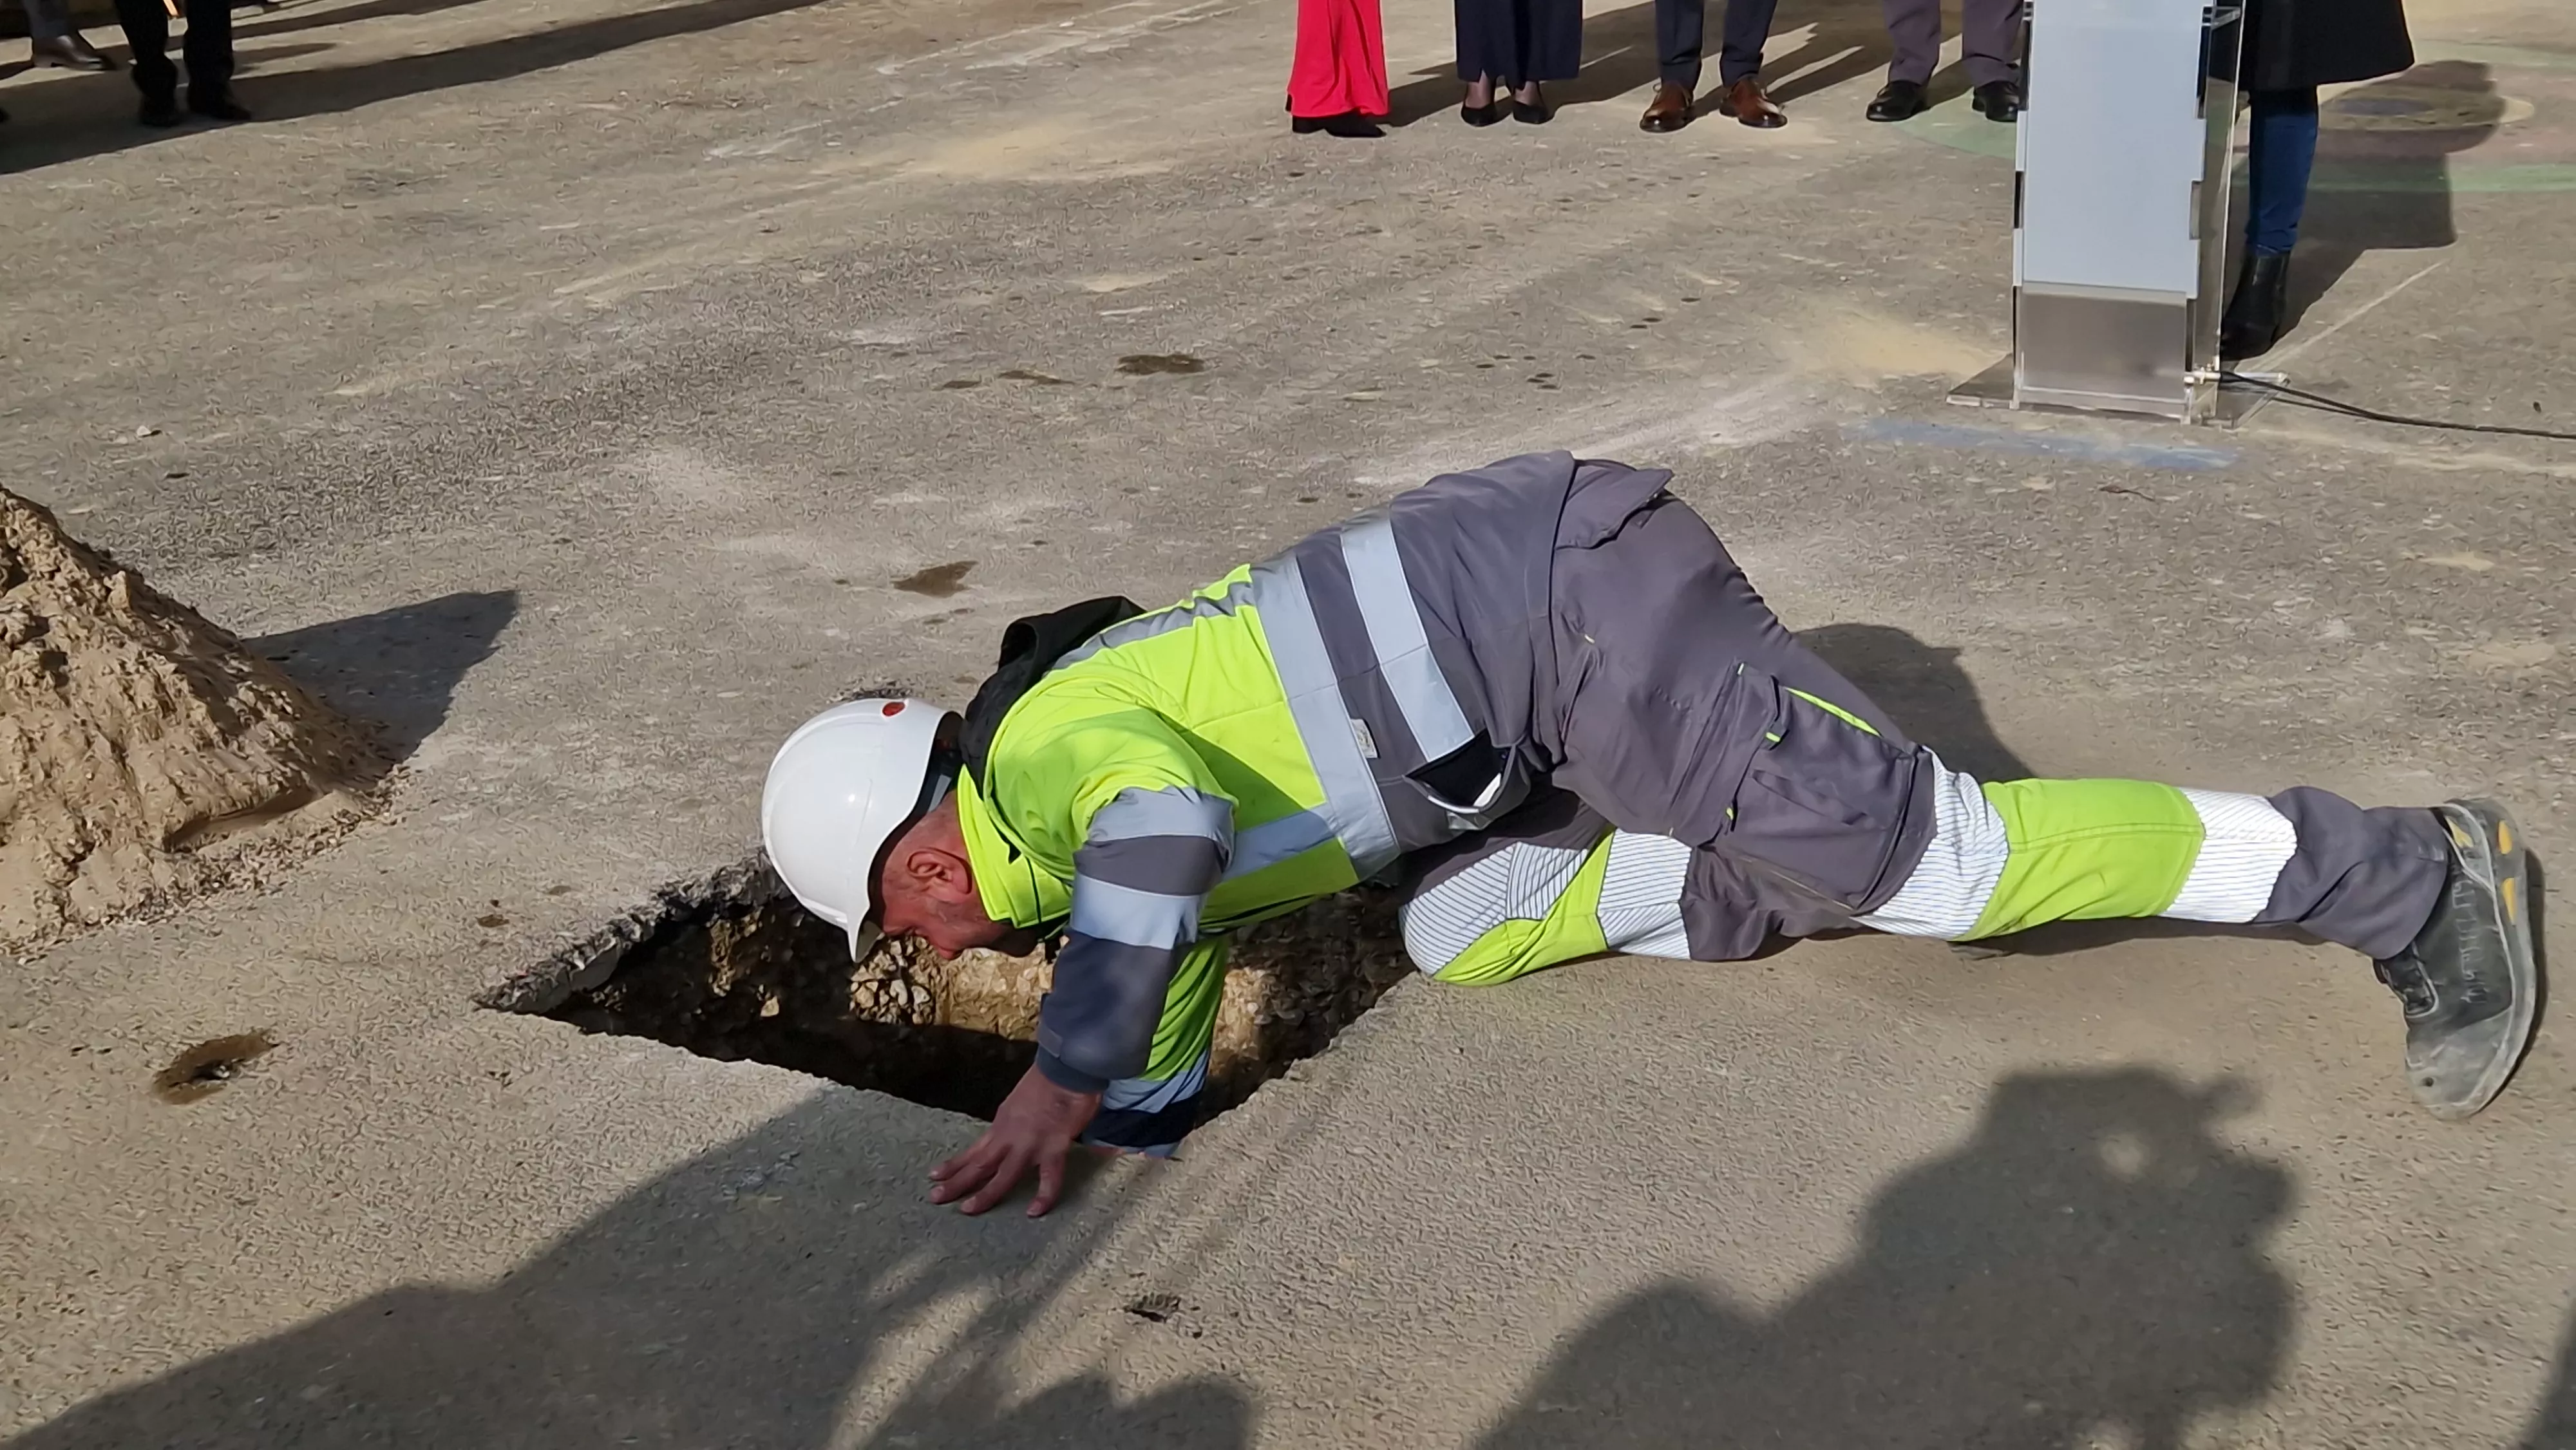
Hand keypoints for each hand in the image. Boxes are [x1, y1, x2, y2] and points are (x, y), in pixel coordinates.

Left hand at [929, 1064, 1101, 1216]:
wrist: (1066, 1069)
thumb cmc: (1048, 1079)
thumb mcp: (1019, 1101)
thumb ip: (1015, 1120)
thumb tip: (1014, 1131)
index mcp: (1002, 1124)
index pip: (974, 1150)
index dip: (955, 1165)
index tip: (935, 1176)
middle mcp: (1009, 1136)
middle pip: (979, 1164)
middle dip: (956, 1183)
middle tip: (935, 1198)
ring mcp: (1030, 1144)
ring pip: (1003, 1175)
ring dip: (985, 1194)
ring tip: (967, 1210)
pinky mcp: (1053, 1148)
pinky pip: (1049, 1177)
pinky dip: (1043, 1196)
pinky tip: (1035, 1212)